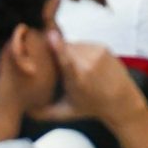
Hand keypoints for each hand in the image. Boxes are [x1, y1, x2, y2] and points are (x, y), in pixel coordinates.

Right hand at [36, 32, 147, 147]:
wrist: (121, 100)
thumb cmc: (90, 107)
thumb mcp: (66, 112)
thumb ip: (45, 112)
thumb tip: (25, 111)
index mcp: (78, 79)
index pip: (67, 59)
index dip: (58, 46)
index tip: (50, 35)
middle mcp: (89, 64)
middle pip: (65, 48)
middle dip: (57, 53)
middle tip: (57, 66)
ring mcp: (98, 53)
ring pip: (74, 45)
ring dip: (69, 52)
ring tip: (74, 68)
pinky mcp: (103, 46)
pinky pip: (83, 44)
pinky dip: (80, 51)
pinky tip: (84, 63)